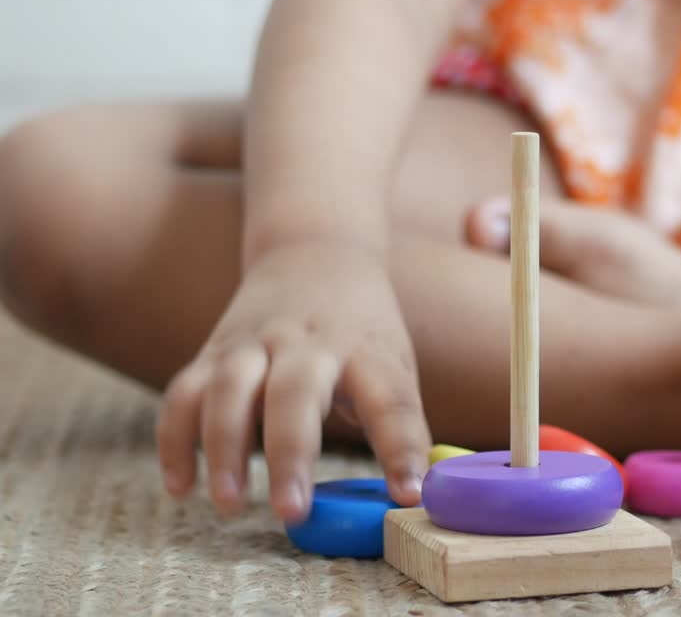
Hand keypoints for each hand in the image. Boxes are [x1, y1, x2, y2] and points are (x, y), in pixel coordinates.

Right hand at [155, 241, 429, 521]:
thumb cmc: (362, 330)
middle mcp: (307, 342)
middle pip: (295, 391)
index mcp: (366, 349)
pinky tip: (181, 488)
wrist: (313, 254)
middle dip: (291, 453)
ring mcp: (254, 343)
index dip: (400, 448)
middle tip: (291, 511)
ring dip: (224, 448)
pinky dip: (176, 442)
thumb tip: (420, 492)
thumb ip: (401, 423)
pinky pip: (184, 395)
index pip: (390, 400)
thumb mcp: (394, 363)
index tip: (409, 493)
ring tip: (230, 504)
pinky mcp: (212, 352)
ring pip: (228, 388)